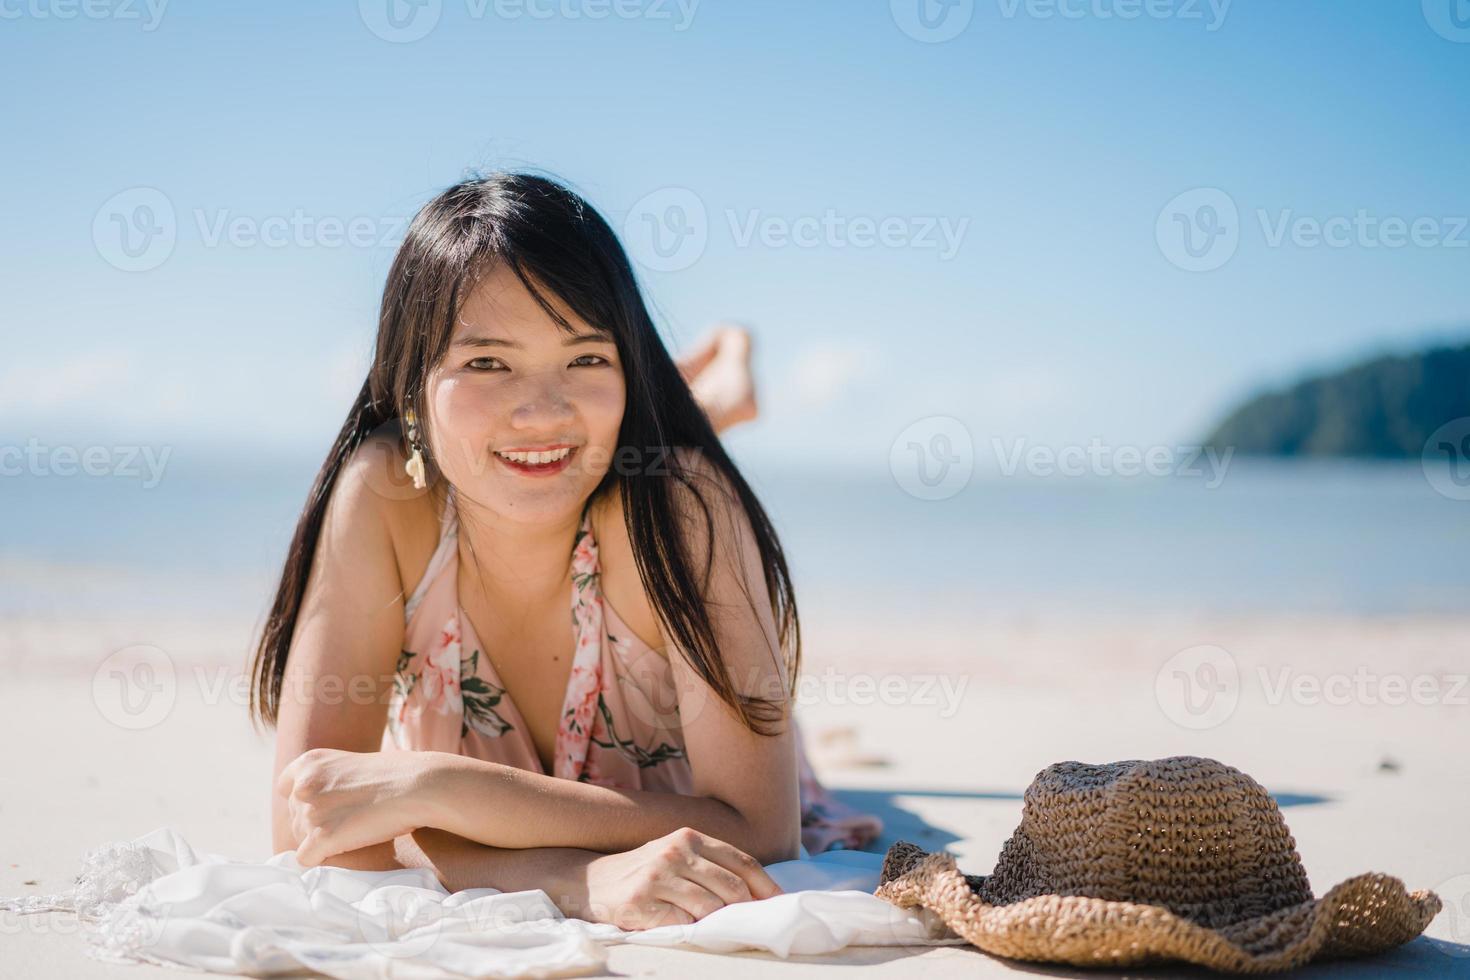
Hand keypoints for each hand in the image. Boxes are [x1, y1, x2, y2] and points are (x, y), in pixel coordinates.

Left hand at [276, 747, 435, 866]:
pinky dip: (322, 859)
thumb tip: (321, 803)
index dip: (304, 801)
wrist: (417, 785)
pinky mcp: (321, 837)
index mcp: (309, 762)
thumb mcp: (351, 764)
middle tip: (348, 822)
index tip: (325, 807)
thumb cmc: (397, 775)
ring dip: (322, 841)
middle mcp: (303, 785)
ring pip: (301, 839)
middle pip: (294, 817)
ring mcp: (310, 811)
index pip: (286, 788)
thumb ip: (328, 779)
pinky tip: (344, 851)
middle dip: (315, 823)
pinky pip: (306, 859)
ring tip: (353, 833)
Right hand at [552, 827, 782, 929]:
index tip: (779, 903)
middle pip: (732, 888)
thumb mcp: (677, 855)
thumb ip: (711, 865)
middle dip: (744, 910)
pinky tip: (681, 926)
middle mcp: (676, 852)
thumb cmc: (644, 871)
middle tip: (748, 924)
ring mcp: (658, 876)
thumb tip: (758, 892)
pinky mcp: (641, 902)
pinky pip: (681, 923)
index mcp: (690, 837)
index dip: (765, 886)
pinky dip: (688, 929)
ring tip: (710, 925)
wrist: (590, 881)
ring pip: (709, 908)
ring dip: (715, 923)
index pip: (742, 861)